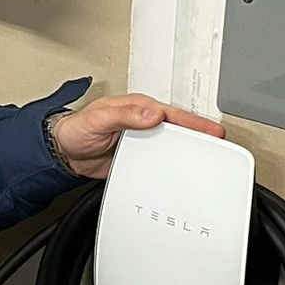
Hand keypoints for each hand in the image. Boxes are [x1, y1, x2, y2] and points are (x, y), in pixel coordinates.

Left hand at [49, 95, 224, 181]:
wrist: (63, 154)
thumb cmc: (76, 130)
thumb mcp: (99, 119)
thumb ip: (125, 115)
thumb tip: (152, 113)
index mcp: (138, 109)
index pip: (172, 114)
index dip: (194, 123)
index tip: (211, 131)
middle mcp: (142, 124)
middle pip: (177, 130)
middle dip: (200, 136)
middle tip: (221, 145)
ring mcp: (141, 143)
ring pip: (171, 147)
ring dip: (188, 153)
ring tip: (209, 161)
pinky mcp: (136, 160)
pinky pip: (157, 164)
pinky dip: (170, 168)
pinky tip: (181, 175)